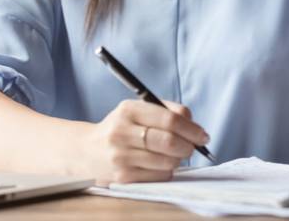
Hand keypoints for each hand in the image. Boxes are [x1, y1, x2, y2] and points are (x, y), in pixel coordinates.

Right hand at [82, 99, 209, 185]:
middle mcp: (122, 132)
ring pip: (168, 161)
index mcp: (128, 110)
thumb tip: (192, 122)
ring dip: (178, 159)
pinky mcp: (123, 177)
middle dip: (189, 146)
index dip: (191, 129)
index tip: (202, 135)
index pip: (169, 119)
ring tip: (172, 154)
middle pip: (170, 142)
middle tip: (192, 147)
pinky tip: (157, 164)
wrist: (86, 152)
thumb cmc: (120, 129)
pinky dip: (166, 171)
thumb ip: (165, 111)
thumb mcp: (136, 111)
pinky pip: (159, 176)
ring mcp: (121, 156)